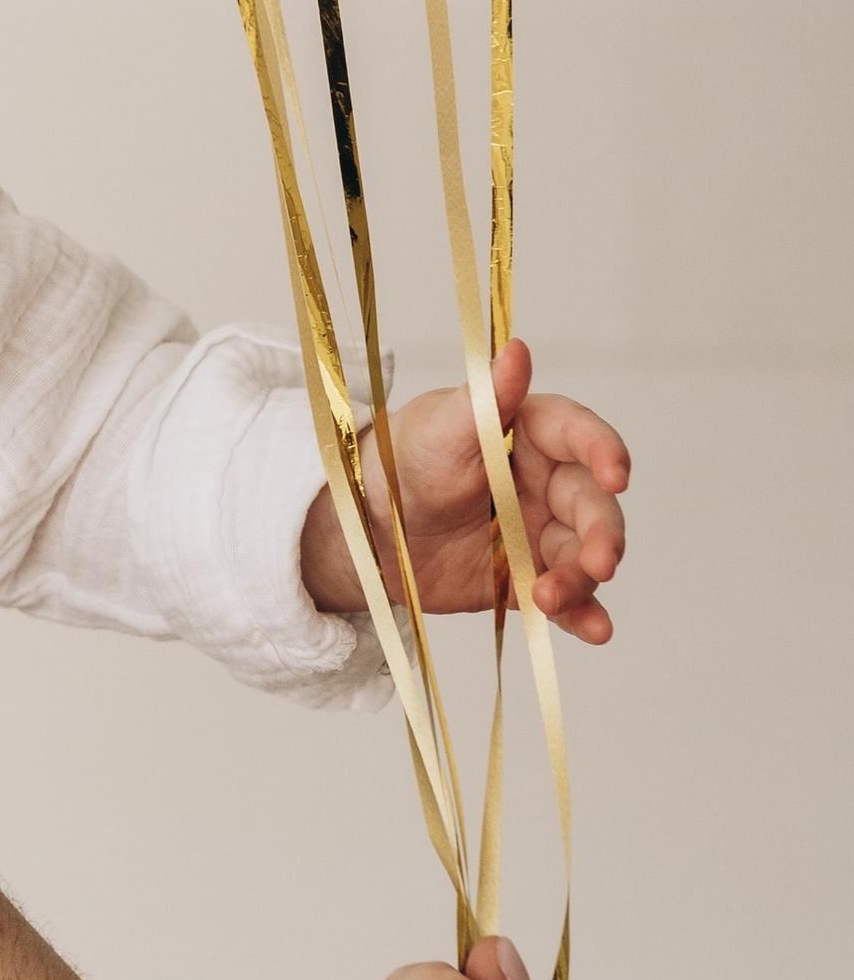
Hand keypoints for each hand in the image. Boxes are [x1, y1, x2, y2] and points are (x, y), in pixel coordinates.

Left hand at [300, 337, 628, 644]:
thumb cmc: (398, 460)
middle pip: (592, 504)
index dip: (605, 452)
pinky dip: (583, 614)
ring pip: (582, 555)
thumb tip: (518, 349)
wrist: (362, 530)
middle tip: (599, 563)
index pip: (580, 435)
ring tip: (552, 599)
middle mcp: (545, 481)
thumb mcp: (437, 429)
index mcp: (530, 431)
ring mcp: (539, 532)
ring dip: (583, 579)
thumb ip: (485, 399)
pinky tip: (595, 630)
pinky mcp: (527, 578)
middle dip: (602, 534)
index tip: (617, 474)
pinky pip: (564, 598)